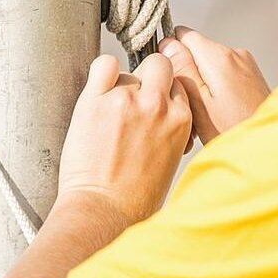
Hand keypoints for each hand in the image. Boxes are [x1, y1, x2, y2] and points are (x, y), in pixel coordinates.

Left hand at [55, 54, 192, 225]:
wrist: (103, 213)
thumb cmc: (136, 199)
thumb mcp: (171, 160)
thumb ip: (171, 129)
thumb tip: (160, 114)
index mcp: (181, 121)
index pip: (178, 86)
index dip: (164, 94)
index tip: (152, 105)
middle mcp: (157, 106)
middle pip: (160, 65)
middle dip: (149, 77)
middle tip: (132, 100)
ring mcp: (126, 101)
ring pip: (128, 72)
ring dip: (118, 87)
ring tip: (107, 118)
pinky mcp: (95, 101)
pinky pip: (103, 64)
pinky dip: (101, 72)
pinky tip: (97, 91)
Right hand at [159, 26, 271, 143]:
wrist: (271, 147)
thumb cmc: (234, 131)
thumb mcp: (198, 103)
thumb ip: (181, 69)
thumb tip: (168, 43)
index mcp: (220, 56)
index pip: (182, 35)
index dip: (171, 57)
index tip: (173, 80)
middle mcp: (236, 54)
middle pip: (196, 52)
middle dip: (187, 75)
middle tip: (188, 106)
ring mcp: (246, 65)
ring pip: (209, 66)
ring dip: (201, 87)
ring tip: (204, 116)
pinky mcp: (252, 78)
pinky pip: (224, 76)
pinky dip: (216, 92)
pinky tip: (218, 115)